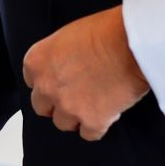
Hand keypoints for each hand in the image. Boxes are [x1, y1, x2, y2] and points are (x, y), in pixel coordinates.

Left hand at [22, 6, 149, 140]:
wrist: (132, 44)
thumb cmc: (106, 31)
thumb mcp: (69, 35)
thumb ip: (57, 56)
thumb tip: (64, 66)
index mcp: (37, 62)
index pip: (32, 82)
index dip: (49, 82)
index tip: (60, 81)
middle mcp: (46, 87)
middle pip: (43, 107)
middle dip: (57, 103)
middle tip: (76, 95)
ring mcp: (67, 107)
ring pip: (64, 123)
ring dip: (77, 116)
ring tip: (95, 103)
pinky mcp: (91, 121)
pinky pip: (89, 134)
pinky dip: (98, 126)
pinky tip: (108, 112)